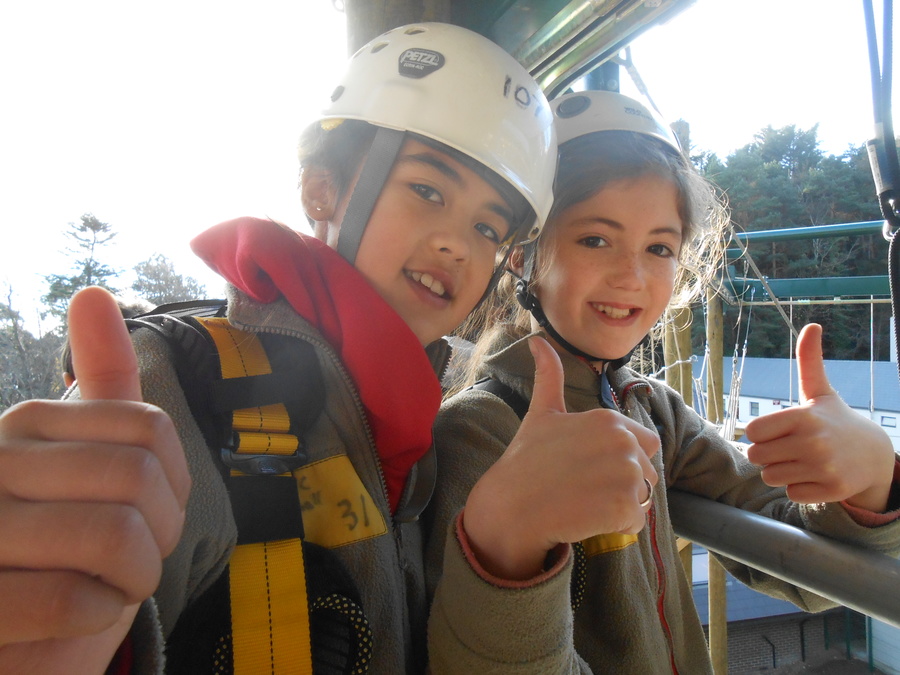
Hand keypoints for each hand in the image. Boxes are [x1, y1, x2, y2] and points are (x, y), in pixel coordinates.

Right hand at [0, 286, 190, 672]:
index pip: (152, 428)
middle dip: (159, 535)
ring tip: (108, 585)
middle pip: (137, 478)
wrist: (23, 640)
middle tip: (132, 560)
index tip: (151, 514)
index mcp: (27, 425)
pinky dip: (97, 616)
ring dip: (134, 576)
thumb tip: (92, 293)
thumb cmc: (67, 553)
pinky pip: (72, 600)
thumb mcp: (89, 462)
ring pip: (113, 534)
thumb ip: (101, 385)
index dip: (175, 484)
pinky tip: (78, 616)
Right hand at [463, 337, 658, 579]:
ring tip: (586, 503)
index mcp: (609, 420)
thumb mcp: (541, 413)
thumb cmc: (526, 460)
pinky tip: (588, 518)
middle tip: (586, 487)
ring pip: (644, 496)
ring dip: (621, 505)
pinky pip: (637, 522)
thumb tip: (537, 340)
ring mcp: (628, 475)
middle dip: (625, 482)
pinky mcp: (626, 506)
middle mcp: (624, 443)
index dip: (621, 458)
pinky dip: (617, 526)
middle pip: (648, 471)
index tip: (590, 467)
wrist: (513, 505)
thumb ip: (549, 375)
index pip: (645, 442)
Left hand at [746, 323, 894, 510]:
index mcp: (803, 416)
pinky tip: (815, 476)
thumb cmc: (835, 420)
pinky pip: (791, 493)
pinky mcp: (831, 490)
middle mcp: (813, 442)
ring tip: (803, 461)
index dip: (760, 434)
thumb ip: (809, 362)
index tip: (777, 431)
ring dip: (782, 472)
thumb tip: (812, 325)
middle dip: (768, 454)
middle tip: (789, 448)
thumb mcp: (820, 392)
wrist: (874, 454)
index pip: (752, 432)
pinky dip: (799, 487)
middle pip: (757, 456)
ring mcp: (823, 467)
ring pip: (771, 477)